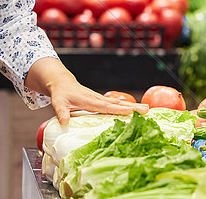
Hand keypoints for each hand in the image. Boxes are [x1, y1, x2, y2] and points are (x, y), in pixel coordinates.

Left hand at [25, 57, 148, 124]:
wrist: (61, 82)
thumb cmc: (60, 93)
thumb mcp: (58, 103)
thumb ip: (61, 113)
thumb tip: (64, 123)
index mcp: (89, 101)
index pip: (107, 106)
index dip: (120, 109)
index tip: (133, 111)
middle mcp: (97, 99)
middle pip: (118, 104)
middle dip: (133, 107)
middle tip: (148, 110)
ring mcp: (99, 99)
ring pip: (118, 103)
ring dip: (132, 106)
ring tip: (147, 110)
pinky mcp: (99, 100)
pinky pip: (114, 104)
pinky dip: (125, 107)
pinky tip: (133, 111)